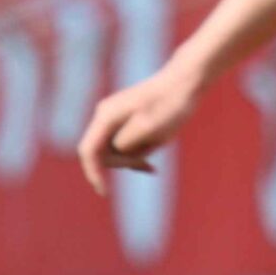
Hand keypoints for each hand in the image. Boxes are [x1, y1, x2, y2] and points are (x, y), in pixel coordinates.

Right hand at [76, 61, 202, 194]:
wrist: (187, 82)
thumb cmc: (171, 105)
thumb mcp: (149, 129)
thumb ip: (125, 143)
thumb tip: (114, 151)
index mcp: (106, 116)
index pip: (88, 152)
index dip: (93, 174)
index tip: (105, 192)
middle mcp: (105, 115)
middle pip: (101, 153)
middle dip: (122, 163)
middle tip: (148, 165)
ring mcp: (114, 117)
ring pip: (114, 150)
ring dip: (132, 159)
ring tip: (155, 156)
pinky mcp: (125, 120)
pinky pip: (124, 144)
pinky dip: (136, 154)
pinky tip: (151, 165)